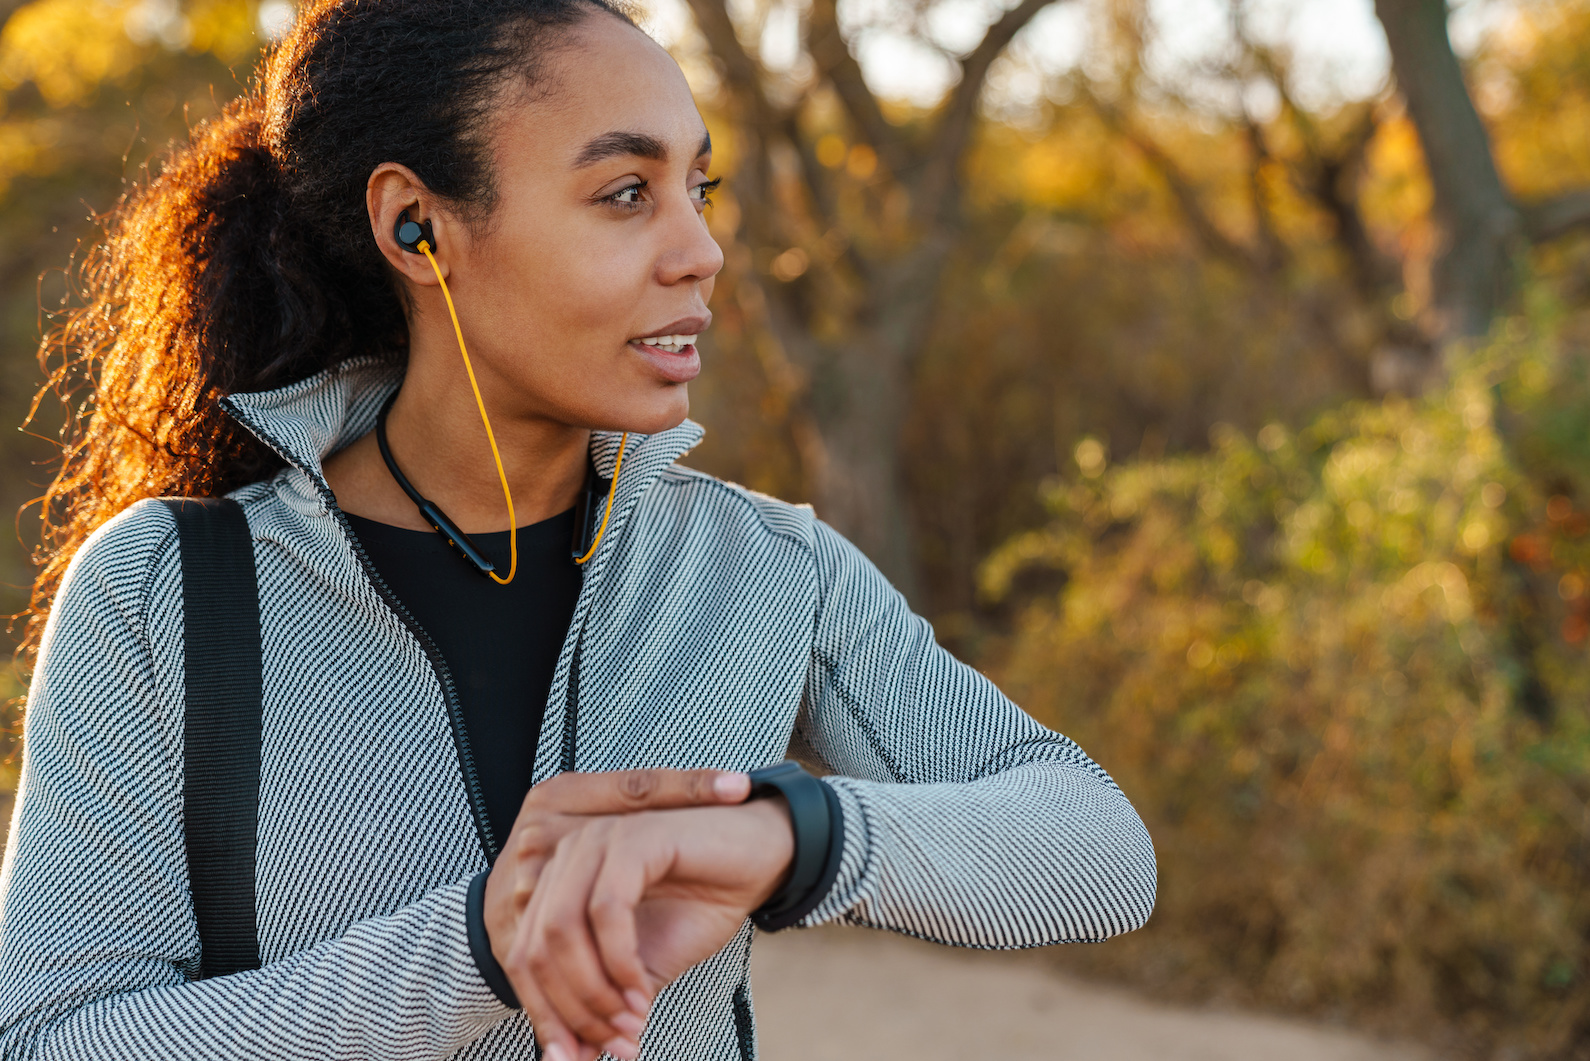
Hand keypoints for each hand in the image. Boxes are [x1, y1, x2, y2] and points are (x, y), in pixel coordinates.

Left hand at [506, 799, 793, 1060]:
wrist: (758, 860)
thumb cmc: (698, 905)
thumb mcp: (641, 971)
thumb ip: (604, 1005)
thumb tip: (573, 1060)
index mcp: (558, 884)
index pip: (524, 956)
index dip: (543, 1015)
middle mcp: (566, 858)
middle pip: (535, 948)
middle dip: (569, 1010)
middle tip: (611, 1044)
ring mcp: (597, 843)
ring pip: (561, 931)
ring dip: (593, 991)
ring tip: (630, 1020)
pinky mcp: (633, 838)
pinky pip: (607, 910)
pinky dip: (619, 961)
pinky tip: (642, 988)